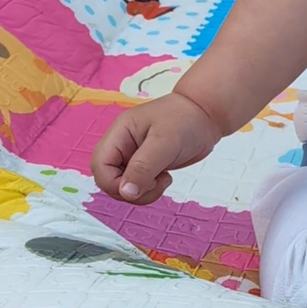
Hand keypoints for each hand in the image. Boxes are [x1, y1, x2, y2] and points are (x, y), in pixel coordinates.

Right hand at [90, 92, 224, 205]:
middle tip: (156, 183)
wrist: (206, 115)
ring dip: (142, 193)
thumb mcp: (165, 142)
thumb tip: (125, 192)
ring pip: (122, 187)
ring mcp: (132, 157)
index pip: (100, 165)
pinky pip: (137, 187)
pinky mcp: (144, 166)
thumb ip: (143, 167)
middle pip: (108, 180)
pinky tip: (165, 178)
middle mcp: (122, 146)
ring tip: (164, 180)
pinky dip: (149, 191)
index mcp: (119, 133)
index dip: (114, 183)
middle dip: (130, 191)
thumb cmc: (186, 119)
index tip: (140, 185)